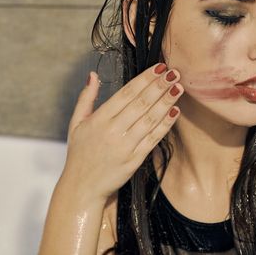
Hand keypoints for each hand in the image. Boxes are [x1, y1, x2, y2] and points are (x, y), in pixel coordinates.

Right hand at [61, 63, 182, 201]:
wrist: (82, 188)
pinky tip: (175, 111)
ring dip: (166, 101)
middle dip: (159, 86)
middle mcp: (112, 131)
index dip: (144, 79)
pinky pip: (153, 138)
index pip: (126, 93)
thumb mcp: (76, 124)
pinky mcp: (135, 160)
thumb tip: (93, 75)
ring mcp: (125, 146)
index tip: (158, 67)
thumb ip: (86, 98)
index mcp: (98, 120)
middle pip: (140, 103)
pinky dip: (165, 124)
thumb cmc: (80, 154)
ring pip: (150, 119)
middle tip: (174, 72)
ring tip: (178, 87)